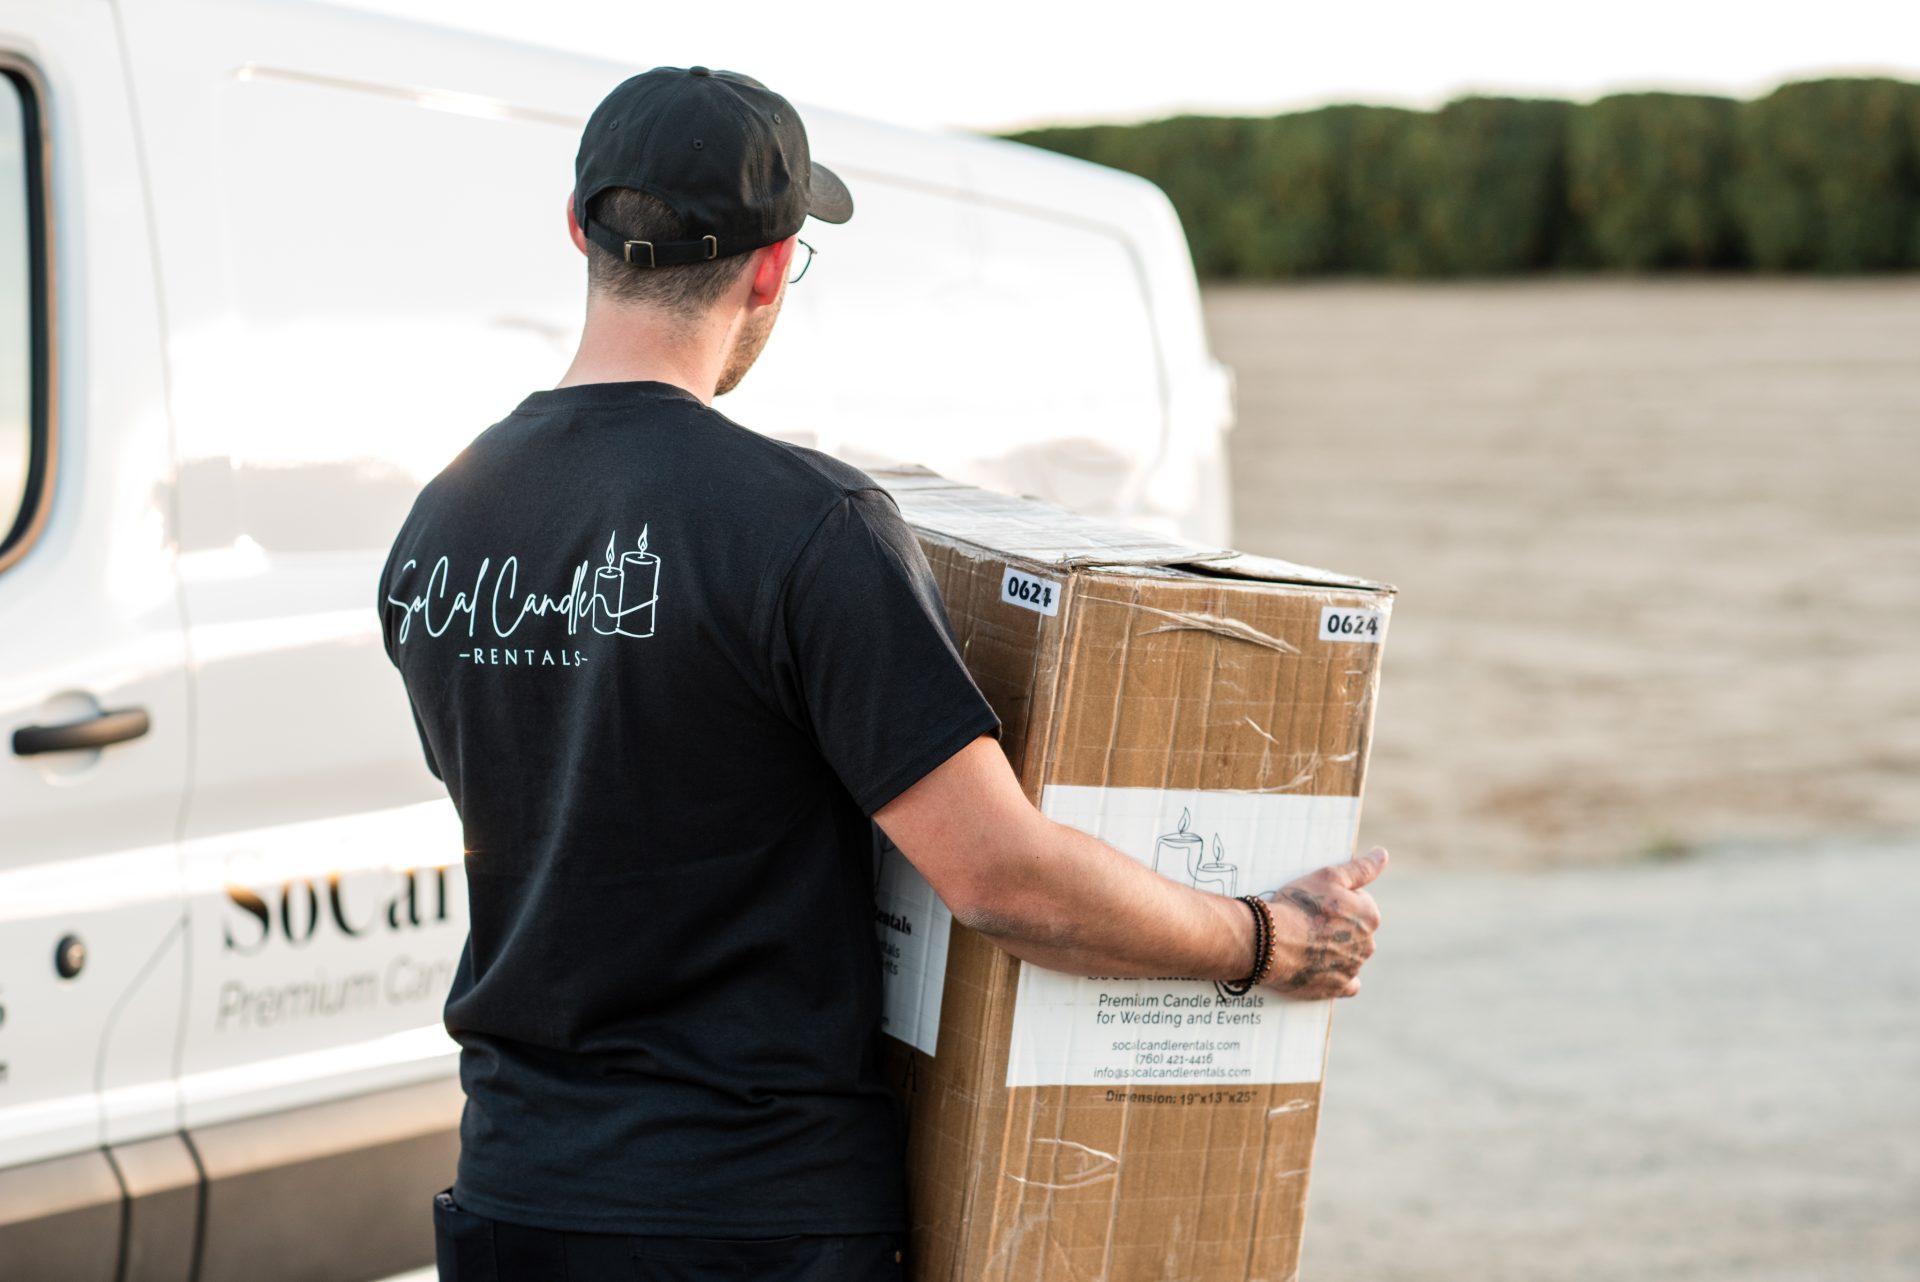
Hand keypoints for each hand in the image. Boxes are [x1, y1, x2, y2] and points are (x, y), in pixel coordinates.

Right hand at [1262, 847, 1386, 998]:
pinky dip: (1336, 976)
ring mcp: (1353, 968)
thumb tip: (1382, 854)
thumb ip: (1361, 868)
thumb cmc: (1298, 905)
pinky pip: (1346, 984)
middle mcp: (1368, 945)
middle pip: (1356, 931)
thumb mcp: (1328, 876)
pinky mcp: (1337, 987)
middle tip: (1310, 922)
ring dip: (1336, 950)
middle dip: (1339, 927)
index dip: (1338, 901)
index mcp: (1370, 917)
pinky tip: (1322, 969)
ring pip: (1350, 956)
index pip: (1361, 904)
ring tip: (1308, 943)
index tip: (1318, 902)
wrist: (1271, 941)